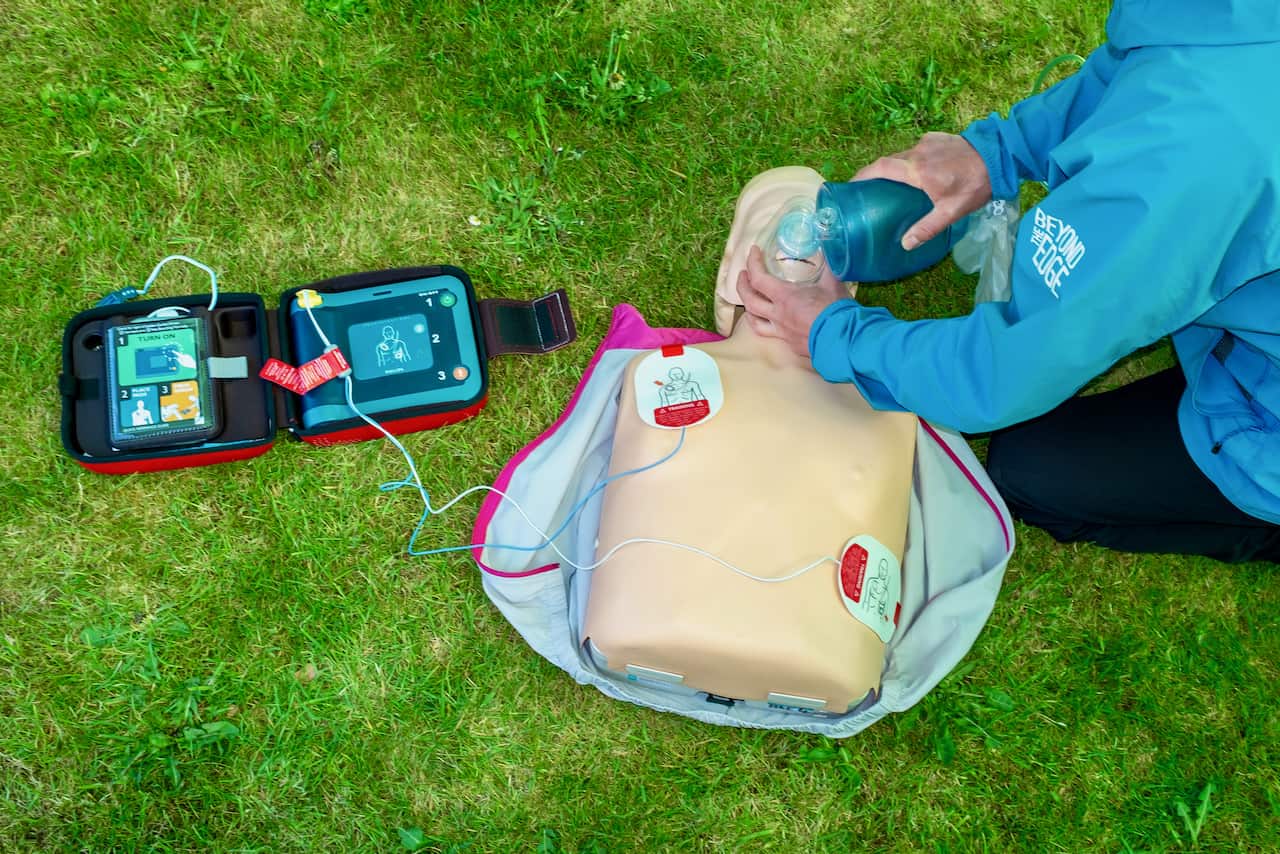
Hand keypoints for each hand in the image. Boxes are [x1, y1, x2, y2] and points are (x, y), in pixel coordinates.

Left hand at [738, 246, 850, 358]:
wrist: (844, 340)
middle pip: (749, 301)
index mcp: (785, 297)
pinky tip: (773, 322)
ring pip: (755, 322)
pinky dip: (768, 325)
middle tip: (743, 275)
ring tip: (750, 300)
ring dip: (748, 309)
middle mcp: (778, 315)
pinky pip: (773, 334)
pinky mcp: (791, 344)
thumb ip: (828, 265)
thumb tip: (829, 248)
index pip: (758, 279)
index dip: (752, 263)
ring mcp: (782, 332)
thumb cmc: (837, 310)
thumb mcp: (833, 282)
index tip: (753, 252)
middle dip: (742, 285)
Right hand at [854, 131, 991, 250]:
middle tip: (871, 189)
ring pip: (904, 155)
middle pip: (889, 161)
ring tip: (897, 184)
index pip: (879, 168)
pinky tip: (921, 172)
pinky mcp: (937, 137)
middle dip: (877, 174)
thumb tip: (905, 244)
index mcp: (916, 170)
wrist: (999, 156)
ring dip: (897, 167)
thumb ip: (927, 228)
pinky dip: (913, 160)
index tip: (851, 185)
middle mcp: (917, 152)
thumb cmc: (974, 185)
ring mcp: (927, 142)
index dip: (862, 175)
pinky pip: (918, 149)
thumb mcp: (951, 212)